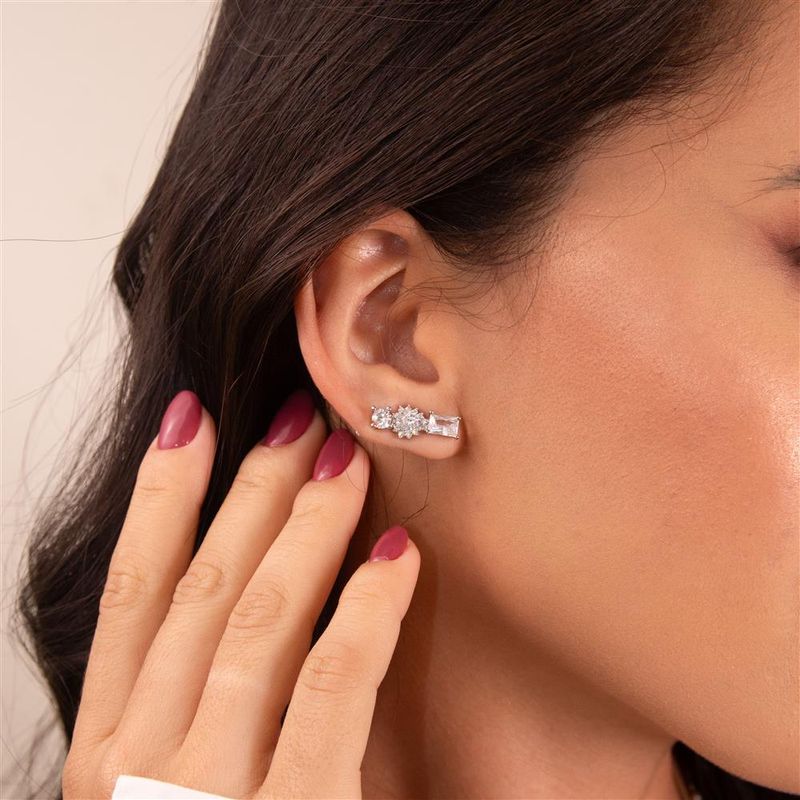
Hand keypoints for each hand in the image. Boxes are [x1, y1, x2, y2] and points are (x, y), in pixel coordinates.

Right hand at [62, 389, 419, 798]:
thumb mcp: (174, 788)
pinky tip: (397, 558)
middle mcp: (141, 767)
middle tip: (292, 416)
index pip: (131, 592)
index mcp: (108, 753)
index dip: (156, 496)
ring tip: (343, 459)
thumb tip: (243, 589)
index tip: (189, 420)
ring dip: (305, 528)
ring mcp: (206, 795)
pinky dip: (365, 614)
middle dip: (247, 489)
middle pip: (200, 586)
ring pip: (257, 621)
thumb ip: (194, 703)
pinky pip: (332, 689)